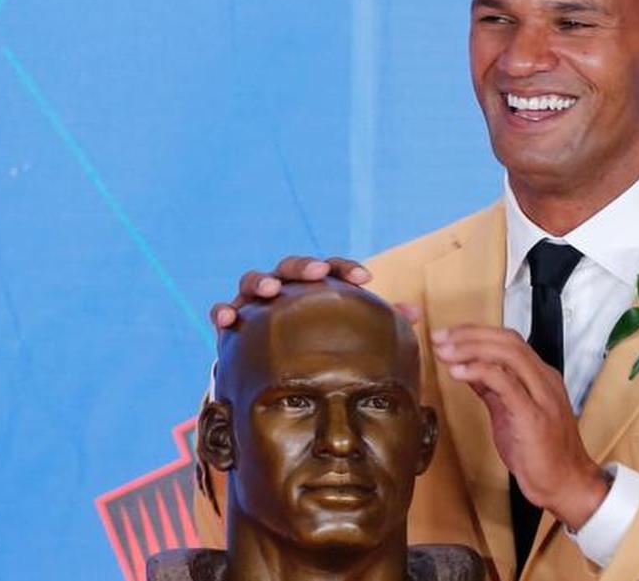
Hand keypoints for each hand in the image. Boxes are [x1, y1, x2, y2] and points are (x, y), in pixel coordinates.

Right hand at [210, 256, 420, 327]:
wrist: (274, 372)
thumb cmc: (316, 345)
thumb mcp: (348, 333)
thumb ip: (378, 321)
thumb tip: (415, 315)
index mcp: (314, 285)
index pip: (331, 268)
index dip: (346, 268)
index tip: (366, 278)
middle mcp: (285, 286)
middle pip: (292, 266)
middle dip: (303, 266)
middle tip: (316, 273)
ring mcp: (255, 301)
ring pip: (255, 280)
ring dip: (262, 281)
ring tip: (270, 289)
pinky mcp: (233, 321)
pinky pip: (224, 310)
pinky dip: (223, 310)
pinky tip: (226, 318)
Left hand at [431, 326, 608, 530]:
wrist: (566, 484)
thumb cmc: (541, 453)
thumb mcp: (511, 413)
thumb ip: (494, 389)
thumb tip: (470, 369)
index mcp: (540, 377)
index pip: (509, 340)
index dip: (476, 333)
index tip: (448, 336)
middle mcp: (544, 380)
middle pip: (508, 341)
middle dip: (469, 334)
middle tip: (440, 338)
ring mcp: (541, 396)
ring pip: (508, 354)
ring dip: (471, 348)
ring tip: (445, 352)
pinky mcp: (533, 415)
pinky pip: (506, 383)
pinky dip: (479, 372)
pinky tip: (458, 372)